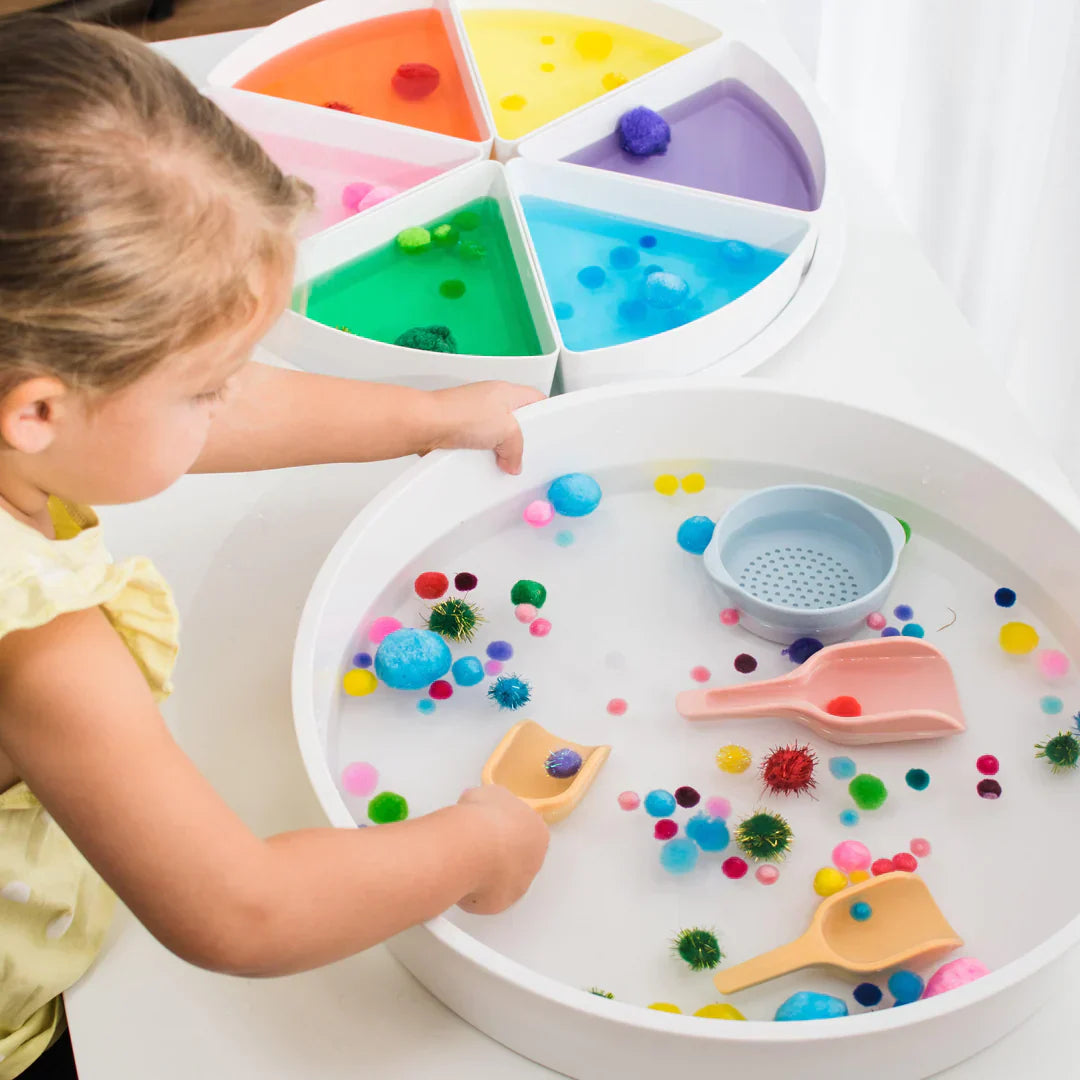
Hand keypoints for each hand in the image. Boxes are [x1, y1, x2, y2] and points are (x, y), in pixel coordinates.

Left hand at [426, 382, 544, 474]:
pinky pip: (477, 441)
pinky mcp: (458, 426)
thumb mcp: (506, 432)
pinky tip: (481, 461)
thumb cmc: (462, 415)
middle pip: (515, 419)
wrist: (426, 424)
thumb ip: (516, 448)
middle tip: (523, 453)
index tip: (549, 433)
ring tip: (501, 460)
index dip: (545, 414)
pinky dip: (481, 452)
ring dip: (498, 447)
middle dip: (519, 438)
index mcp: (507, 391)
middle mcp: (490, 398)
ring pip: (495, 432)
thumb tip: (514, 463)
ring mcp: (473, 412)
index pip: (535, 399)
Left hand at [455, 784, 548, 913]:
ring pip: (492, 812)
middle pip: (512, 826)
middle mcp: (525, 814)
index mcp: (540, 839)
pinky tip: (452, 835)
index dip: (511, 862)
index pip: (528, 849)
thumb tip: (488, 889)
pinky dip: (462, 816)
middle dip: (497, 840)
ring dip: (480, 826)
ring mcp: (501, 800)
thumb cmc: (491, 874)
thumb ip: (503, 888)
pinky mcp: (476, 792)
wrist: (470, 852)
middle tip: (478, 861)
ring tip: (462, 850)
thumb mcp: (504, 899)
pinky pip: (470, 804)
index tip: (496, 872)